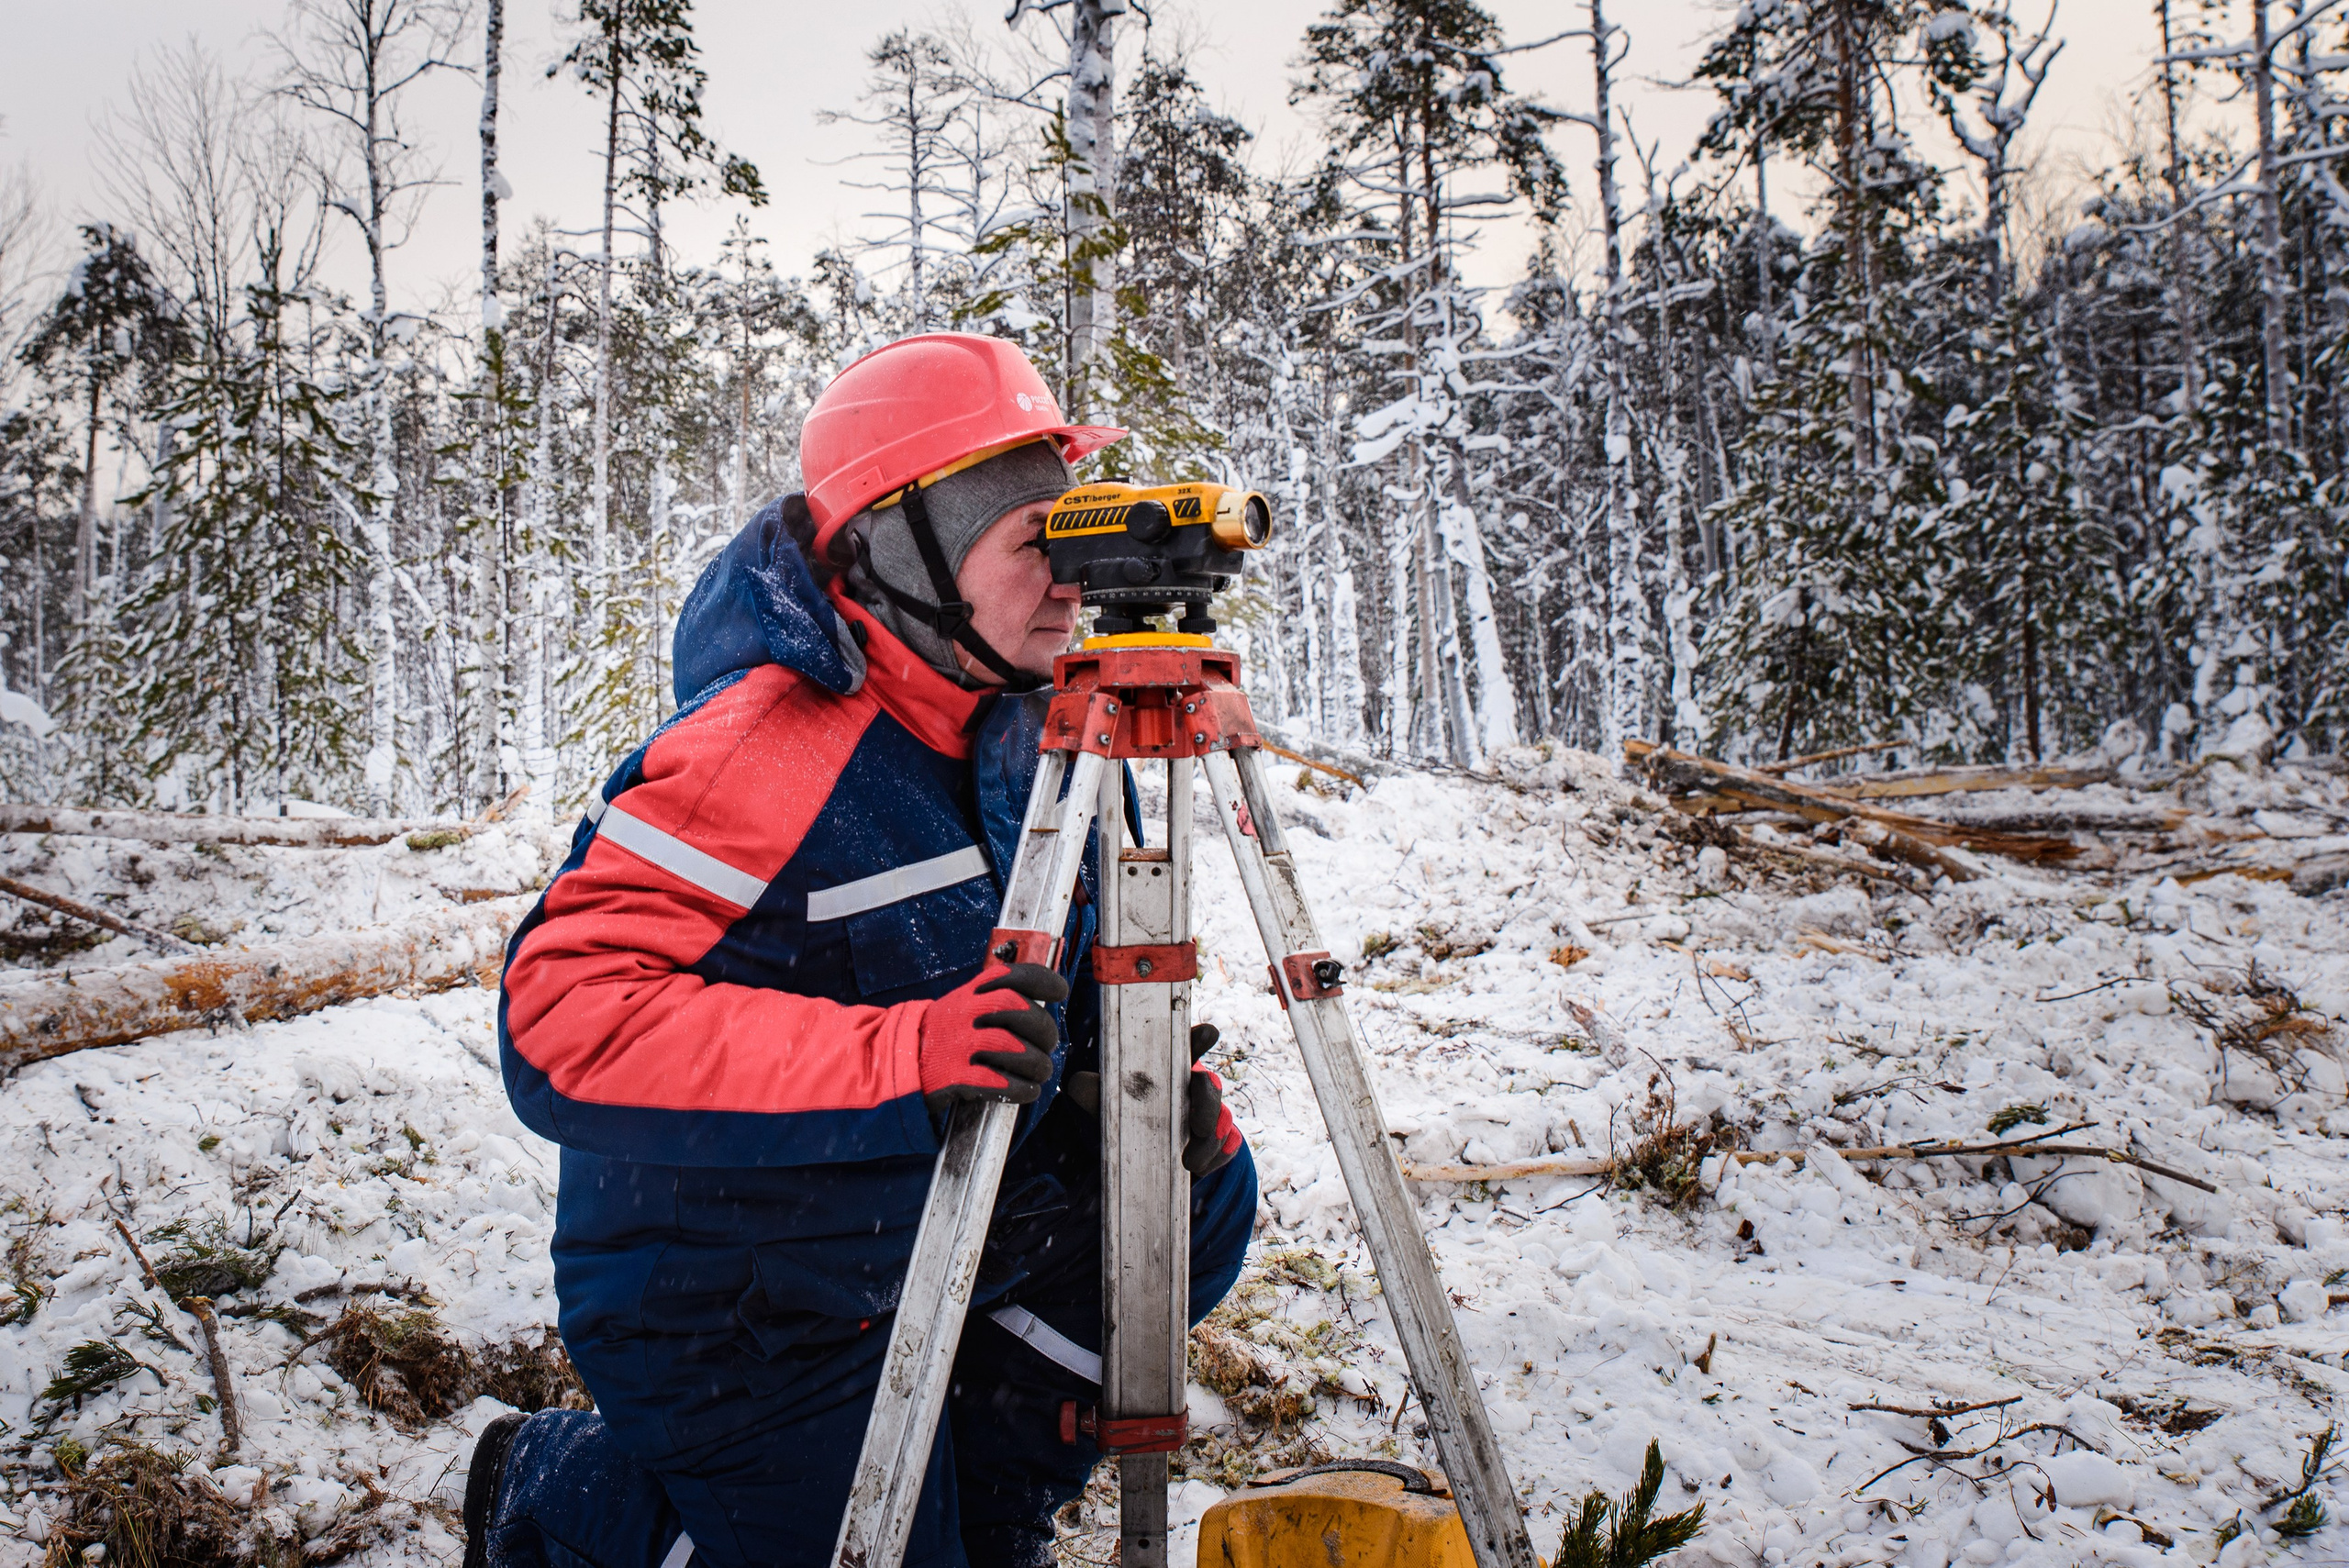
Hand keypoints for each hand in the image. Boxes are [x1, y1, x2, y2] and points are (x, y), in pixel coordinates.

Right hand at [919, 963, 1070, 1112]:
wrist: (896, 1063)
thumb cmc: (939, 1037)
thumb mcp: (961, 1008)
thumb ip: (994, 1003)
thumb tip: (1038, 1010)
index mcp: (969, 994)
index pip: (1011, 976)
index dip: (1042, 981)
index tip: (1060, 991)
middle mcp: (963, 1013)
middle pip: (1016, 1008)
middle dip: (1043, 1029)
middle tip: (1048, 1045)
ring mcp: (956, 1044)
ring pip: (1011, 1046)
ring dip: (1035, 1062)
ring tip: (1040, 1072)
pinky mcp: (951, 1076)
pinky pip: (996, 1082)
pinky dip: (1019, 1088)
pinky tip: (1027, 1091)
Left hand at [1062, 1023, 1241, 1178]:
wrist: (1138, 1153)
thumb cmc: (1125, 1114)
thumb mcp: (1106, 1102)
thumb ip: (1092, 1091)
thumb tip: (1078, 1083)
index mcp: (1169, 1068)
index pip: (1187, 1045)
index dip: (1200, 1037)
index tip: (1207, 1033)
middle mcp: (1193, 1086)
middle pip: (1210, 1085)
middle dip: (1208, 1103)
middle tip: (1197, 1127)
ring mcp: (1209, 1113)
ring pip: (1222, 1119)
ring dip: (1210, 1141)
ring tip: (1190, 1162)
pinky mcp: (1216, 1140)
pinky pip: (1227, 1146)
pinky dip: (1217, 1158)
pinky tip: (1201, 1169)